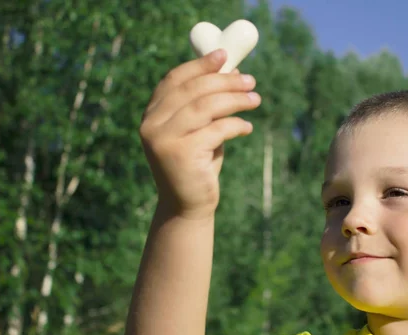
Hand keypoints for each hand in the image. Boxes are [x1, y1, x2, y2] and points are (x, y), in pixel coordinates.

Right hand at [139, 49, 260, 219]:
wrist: (187, 206)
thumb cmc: (196, 165)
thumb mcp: (200, 130)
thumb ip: (208, 104)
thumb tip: (233, 71)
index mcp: (151, 116)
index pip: (174, 80)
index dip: (199, 65)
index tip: (224, 55)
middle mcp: (151, 126)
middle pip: (192, 90)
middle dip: (224, 81)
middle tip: (250, 80)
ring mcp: (164, 140)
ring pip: (205, 107)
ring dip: (235, 99)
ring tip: (255, 99)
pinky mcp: (181, 155)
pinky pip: (216, 130)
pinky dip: (236, 125)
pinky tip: (247, 127)